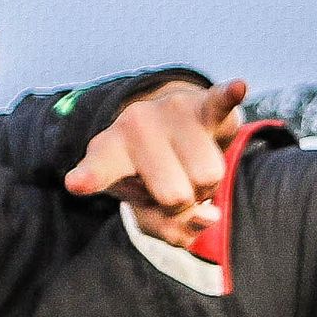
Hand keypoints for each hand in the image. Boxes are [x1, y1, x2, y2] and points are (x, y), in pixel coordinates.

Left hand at [63, 77, 248, 252]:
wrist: (168, 126)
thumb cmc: (152, 176)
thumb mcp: (145, 210)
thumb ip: (171, 229)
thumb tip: (209, 217)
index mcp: (108, 154)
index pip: (98, 170)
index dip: (89, 177)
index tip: (77, 182)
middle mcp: (134, 126)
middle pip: (175, 197)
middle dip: (183, 205)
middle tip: (174, 188)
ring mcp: (168, 112)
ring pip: (209, 176)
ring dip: (208, 185)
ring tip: (190, 169)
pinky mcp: (204, 104)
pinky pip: (221, 101)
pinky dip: (229, 96)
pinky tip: (238, 87)